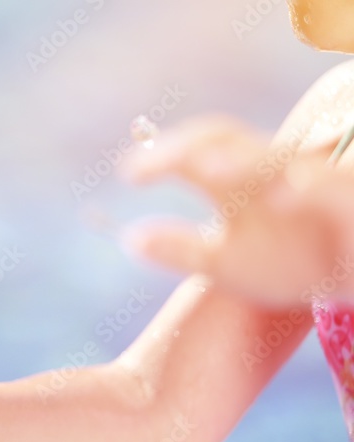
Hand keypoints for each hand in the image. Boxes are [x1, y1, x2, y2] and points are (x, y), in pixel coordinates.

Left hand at [121, 115, 353, 306]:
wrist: (352, 280)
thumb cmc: (289, 263)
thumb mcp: (225, 264)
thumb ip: (180, 250)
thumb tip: (130, 239)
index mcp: (242, 179)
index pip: (199, 150)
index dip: (163, 156)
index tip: (129, 176)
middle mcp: (274, 171)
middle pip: (233, 141)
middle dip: (196, 147)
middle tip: (163, 163)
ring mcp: (314, 183)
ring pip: (279, 161)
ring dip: (245, 160)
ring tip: (208, 166)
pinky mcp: (349, 204)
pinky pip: (332, 190)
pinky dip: (309, 189)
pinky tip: (282, 195)